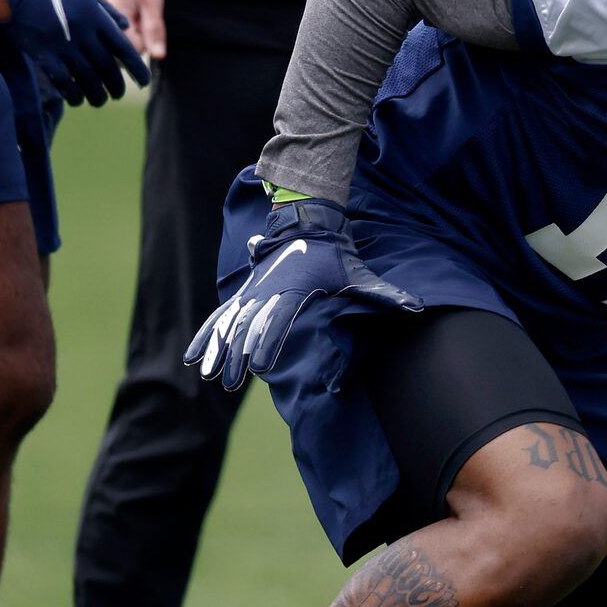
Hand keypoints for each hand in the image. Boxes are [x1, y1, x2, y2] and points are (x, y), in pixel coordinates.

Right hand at [0, 0, 149, 106]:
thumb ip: (106, 10)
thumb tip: (125, 27)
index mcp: (95, 16)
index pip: (123, 48)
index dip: (136, 68)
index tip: (144, 82)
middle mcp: (83, 33)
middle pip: (107, 67)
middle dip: (115, 85)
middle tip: (119, 95)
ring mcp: (62, 44)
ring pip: (86, 77)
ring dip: (96, 94)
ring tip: (100, 101)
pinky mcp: (42, 53)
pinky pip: (62, 80)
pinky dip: (72, 93)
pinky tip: (77, 99)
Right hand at [91, 0, 167, 61]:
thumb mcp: (152, 1)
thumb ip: (154, 29)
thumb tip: (158, 56)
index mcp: (111, 23)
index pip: (130, 51)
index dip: (143, 40)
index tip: (143, 22)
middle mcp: (96, 27)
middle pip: (119, 51)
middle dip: (132, 39)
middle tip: (134, 15)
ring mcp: (89, 26)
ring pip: (113, 44)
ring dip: (124, 34)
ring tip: (127, 13)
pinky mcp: (88, 23)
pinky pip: (105, 36)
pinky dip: (116, 29)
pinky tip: (119, 14)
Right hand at [185, 199, 421, 391]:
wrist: (309, 224)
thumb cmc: (337, 255)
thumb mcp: (360, 275)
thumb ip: (384, 295)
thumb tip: (415, 308)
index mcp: (295, 290)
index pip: (279, 319)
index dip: (267, 341)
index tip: (258, 364)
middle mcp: (268, 292)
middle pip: (248, 327)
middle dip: (238, 356)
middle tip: (230, 383)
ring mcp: (252, 293)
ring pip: (229, 324)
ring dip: (217, 350)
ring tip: (208, 375)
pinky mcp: (244, 293)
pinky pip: (220, 316)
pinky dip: (205, 335)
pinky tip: (191, 358)